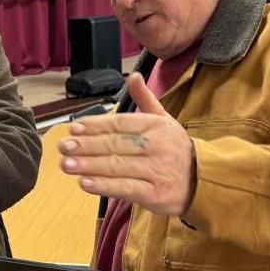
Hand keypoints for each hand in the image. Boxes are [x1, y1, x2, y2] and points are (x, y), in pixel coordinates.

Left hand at [59, 73, 195, 215]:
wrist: (205, 180)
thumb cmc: (177, 149)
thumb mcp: (165, 120)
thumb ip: (146, 99)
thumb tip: (133, 76)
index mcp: (155, 126)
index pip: (120, 123)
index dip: (95, 125)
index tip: (74, 127)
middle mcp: (156, 146)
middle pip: (115, 144)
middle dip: (86, 145)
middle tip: (64, 147)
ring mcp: (155, 170)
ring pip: (117, 166)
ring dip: (88, 166)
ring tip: (66, 165)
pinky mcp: (155, 194)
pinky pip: (125, 188)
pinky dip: (103, 186)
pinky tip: (84, 183)